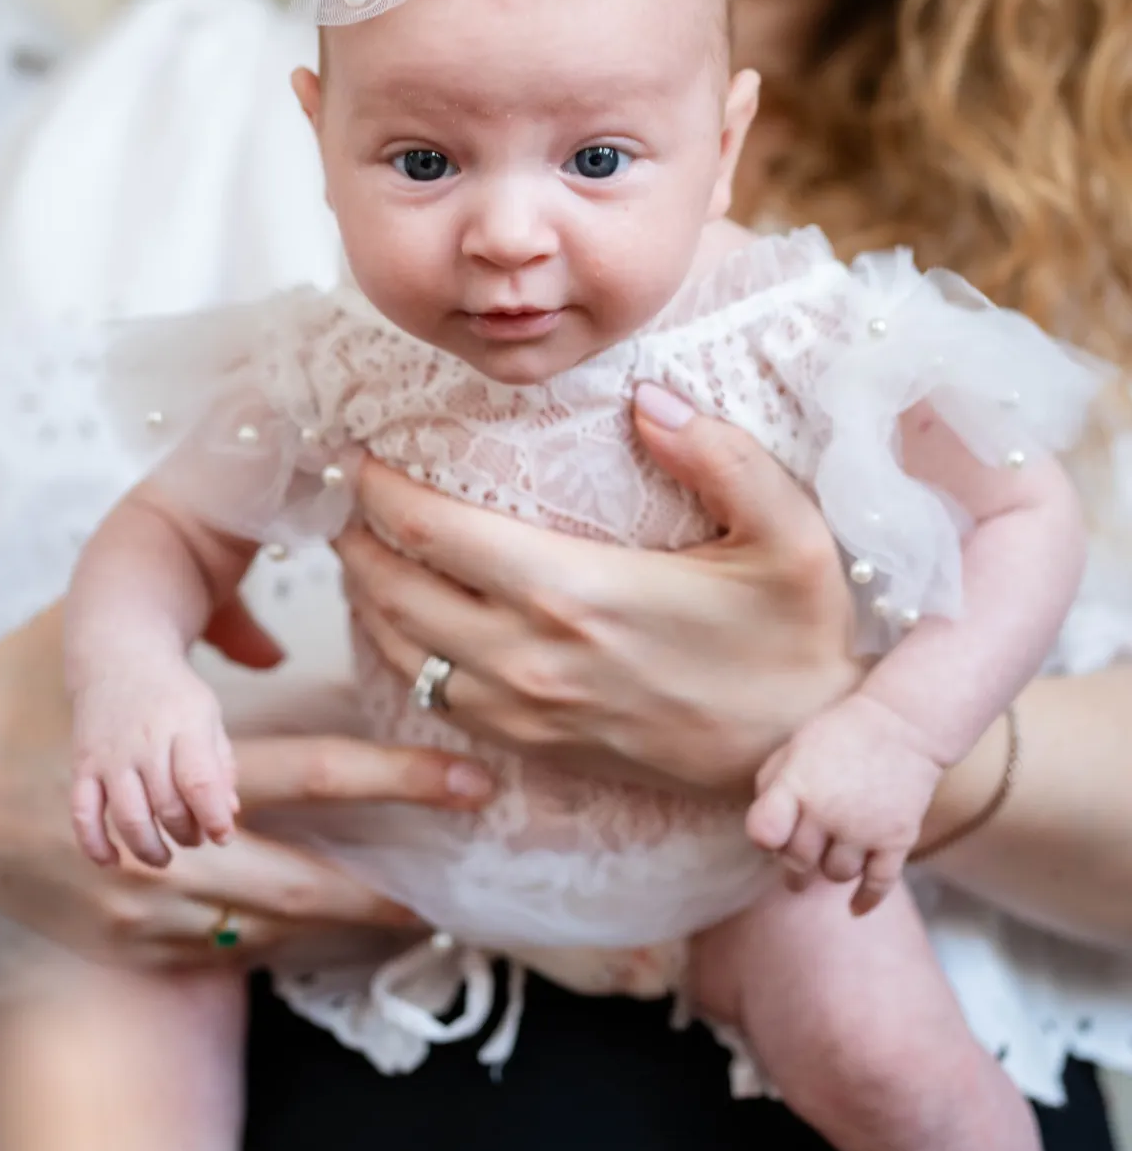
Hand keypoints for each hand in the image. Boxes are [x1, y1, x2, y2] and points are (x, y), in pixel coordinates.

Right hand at [0, 603, 493, 966]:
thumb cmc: (18, 691)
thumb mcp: (105, 637)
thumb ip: (207, 620)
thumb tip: (295, 610)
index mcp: (166, 765)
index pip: (311, 774)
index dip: (398, 779)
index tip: (468, 778)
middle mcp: (160, 855)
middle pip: (305, 880)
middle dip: (391, 885)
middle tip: (461, 874)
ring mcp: (138, 914)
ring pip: (270, 934)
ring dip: (345, 925)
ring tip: (415, 912)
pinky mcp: (118, 948)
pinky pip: (222, 961)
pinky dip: (280, 946)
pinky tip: (325, 931)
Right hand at [71, 653, 238, 868]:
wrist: (119, 656)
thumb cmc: (173, 696)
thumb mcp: (208, 716)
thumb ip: (220, 764)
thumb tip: (229, 812)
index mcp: (185, 725)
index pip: (199, 780)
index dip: (213, 817)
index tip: (223, 836)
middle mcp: (145, 741)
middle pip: (166, 805)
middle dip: (185, 834)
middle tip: (194, 838)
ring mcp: (111, 755)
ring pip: (127, 816)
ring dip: (148, 848)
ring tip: (164, 856)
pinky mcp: (83, 765)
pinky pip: (83, 812)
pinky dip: (95, 844)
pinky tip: (112, 861)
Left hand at [338, 391, 860, 796]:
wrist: (800, 753)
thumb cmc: (794, 636)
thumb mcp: (787, 533)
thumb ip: (719, 454)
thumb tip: (645, 396)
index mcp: (575, 593)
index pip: (434, 532)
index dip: (380, 488)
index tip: (362, 453)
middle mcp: (530, 658)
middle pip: (393, 590)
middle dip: (357, 536)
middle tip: (351, 493)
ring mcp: (525, 712)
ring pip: (399, 652)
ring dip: (367, 595)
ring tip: (364, 548)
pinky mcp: (534, 748)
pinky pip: (431, 701)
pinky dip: (399, 655)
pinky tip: (405, 621)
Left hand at [747, 690, 943, 912]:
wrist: (903, 725)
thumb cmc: (840, 733)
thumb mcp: (796, 747)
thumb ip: (772, 785)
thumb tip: (763, 829)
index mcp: (798, 785)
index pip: (765, 833)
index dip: (765, 840)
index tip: (772, 837)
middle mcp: (829, 812)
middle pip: (799, 862)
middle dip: (794, 862)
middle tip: (798, 859)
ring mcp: (864, 829)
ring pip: (836, 875)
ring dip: (829, 871)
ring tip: (828, 859)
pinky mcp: (897, 840)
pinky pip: (878, 884)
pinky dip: (865, 900)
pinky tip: (853, 907)